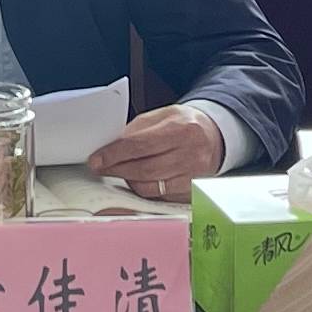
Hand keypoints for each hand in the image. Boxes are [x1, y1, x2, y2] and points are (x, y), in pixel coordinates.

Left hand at [89, 104, 225, 199]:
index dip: (114, 154)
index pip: (140, 145)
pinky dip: (144, 189)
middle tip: (101, 168)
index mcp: (182, 128)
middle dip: (117, 169)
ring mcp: (193, 175)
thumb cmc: (185, 124)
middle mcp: (191, 153)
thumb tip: (110, 146)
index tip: (97, 159)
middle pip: (144, 169)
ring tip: (119, 171)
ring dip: (128, 181)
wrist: (215, 137)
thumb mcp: (163, 115)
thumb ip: (137, 129)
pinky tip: (137, 180)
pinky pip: (160, 196)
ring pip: (150, 186)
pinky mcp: (192, 192)